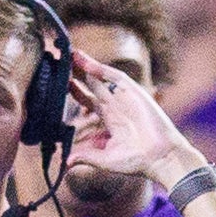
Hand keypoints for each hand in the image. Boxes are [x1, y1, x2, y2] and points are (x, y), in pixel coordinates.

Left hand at [66, 52, 202, 187]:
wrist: (161, 158)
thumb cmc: (137, 162)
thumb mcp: (105, 160)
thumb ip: (85, 156)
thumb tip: (66, 163)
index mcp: (108, 119)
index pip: (85, 99)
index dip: (71, 90)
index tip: (53, 83)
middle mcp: (114, 106)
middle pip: (90, 83)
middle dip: (74, 73)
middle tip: (55, 62)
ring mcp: (123, 98)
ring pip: (98, 76)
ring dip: (82, 64)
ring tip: (66, 53)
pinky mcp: (133, 92)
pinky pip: (113, 75)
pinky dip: (97, 67)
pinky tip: (81, 59)